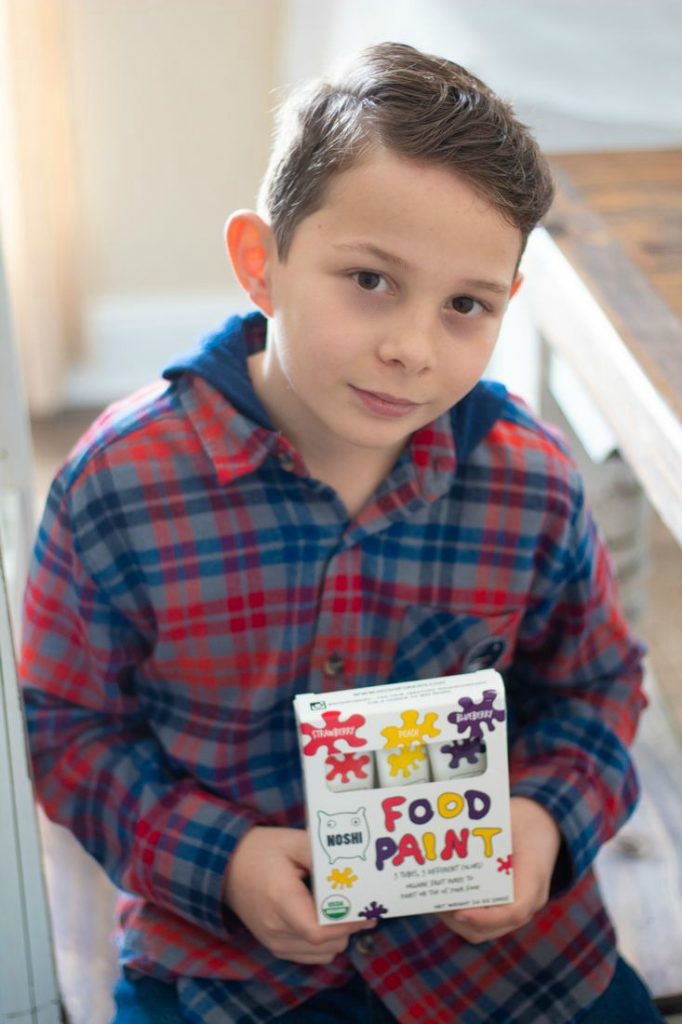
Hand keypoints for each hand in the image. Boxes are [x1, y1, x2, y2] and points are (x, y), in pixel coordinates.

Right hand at [222, 826, 374, 962]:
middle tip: (361, 904)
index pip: (320, 931)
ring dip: (338, 936)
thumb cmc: (261, 851)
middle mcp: (277, 929)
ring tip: (343, 910)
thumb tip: (351, 864)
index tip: (369, 910)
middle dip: (349, 926)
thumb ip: (321, 852)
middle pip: (327, 944)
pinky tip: (324, 919)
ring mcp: (274, 942)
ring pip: (323, 954)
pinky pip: (310, 955)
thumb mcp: (292, 841)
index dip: (349, 924)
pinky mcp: (274, 946)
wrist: (227, 867)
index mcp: (281, 901)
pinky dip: (324, 943)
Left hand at [437, 796, 560, 943]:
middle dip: (459, 919)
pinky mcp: (503, 907)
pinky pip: (480, 923)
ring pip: (482, 930)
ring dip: (455, 920)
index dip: (485, 917)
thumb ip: (488, 828)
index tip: (459, 911)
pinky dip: (459, 915)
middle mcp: (527, 903)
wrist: (541, 827)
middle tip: (435, 900)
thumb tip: (451, 833)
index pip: (515, 911)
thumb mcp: (511, 818)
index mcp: (534, 880)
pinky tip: (442, 897)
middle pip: (490, 928)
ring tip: (434, 900)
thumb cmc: (523, 821)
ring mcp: (515, 909)